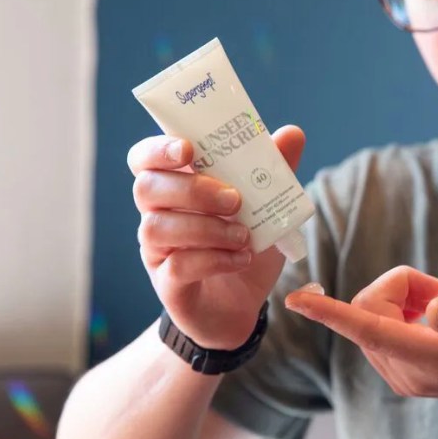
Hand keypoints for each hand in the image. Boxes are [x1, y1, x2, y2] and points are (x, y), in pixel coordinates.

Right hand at [128, 125, 305, 349]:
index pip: (145, 158)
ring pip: (157, 227)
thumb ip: (274, 169)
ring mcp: (158, 251)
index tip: (187, 149)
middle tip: (235, 200)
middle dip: (193, 189)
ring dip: (207, 227)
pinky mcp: (169, 284)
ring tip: (244, 236)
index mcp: (175, 186)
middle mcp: (157, 215)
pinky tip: (241, 259)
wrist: (243, 305)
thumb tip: (292, 132)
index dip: (157, 149)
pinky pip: (178, 266)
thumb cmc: (243, 245)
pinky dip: (214, 259)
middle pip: (147, 188)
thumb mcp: (266, 206)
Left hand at [285, 266, 437, 417]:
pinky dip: (398, 309)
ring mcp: (399, 376)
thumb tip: (432, 309)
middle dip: (398, 285)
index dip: (333, 312)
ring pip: (369, 314)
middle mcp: (408, 374)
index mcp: (436, 360)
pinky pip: (374, 325)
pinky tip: (430, 318)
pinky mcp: (396, 371)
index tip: (296, 300)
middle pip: (369, 308)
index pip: (372, 330)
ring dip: (400, 297)